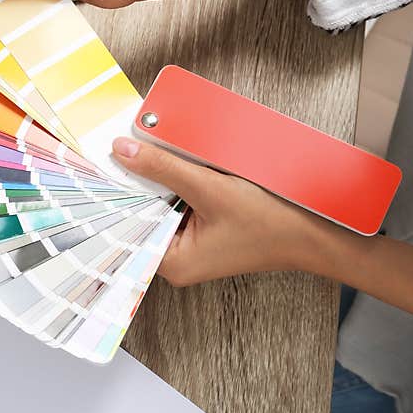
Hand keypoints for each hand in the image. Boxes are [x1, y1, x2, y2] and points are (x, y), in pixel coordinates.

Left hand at [112, 137, 323, 285]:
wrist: (312, 232)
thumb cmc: (268, 222)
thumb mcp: (209, 188)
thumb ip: (164, 168)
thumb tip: (124, 151)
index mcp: (170, 262)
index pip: (126, 225)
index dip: (114, 195)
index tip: (100, 167)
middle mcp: (175, 258)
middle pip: (141, 213)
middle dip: (136, 184)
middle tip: (122, 151)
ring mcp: (189, 245)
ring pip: (158, 205)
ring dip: (158, 181)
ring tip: (152, 157)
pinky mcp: (201, 231)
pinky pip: (176, 204)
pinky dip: (175, 185)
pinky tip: (177, 167)